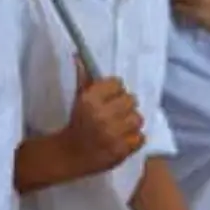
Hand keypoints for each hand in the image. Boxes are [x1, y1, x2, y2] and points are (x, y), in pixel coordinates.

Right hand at [61, 61, 145, 176]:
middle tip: (118, 112)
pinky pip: (141, 137)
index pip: (117, 83)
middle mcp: (102, 115)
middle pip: (131, 99)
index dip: (115, 90)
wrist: (69, 154)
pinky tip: (124, 138)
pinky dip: (134, 138)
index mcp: (90, 99)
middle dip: (125, 105)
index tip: (110, 97)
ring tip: (122, 125)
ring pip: (138, 118)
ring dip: (131, 121)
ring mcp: (113, 134)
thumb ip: (83, 77)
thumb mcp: (78, 98)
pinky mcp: (121, 150)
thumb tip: (79, 55)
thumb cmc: (75, 123)